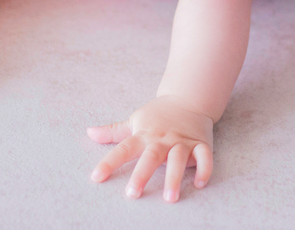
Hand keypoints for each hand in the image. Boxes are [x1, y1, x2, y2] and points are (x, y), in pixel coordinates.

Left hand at [87, 95, 214, 201]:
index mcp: (144, 135)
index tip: (97, 177)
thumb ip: (113, 131)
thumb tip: (89, 132)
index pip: (124, 149)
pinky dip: (204, 169)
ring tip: (169, 197)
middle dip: (142, 174)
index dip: (109, 163)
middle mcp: (162, 139)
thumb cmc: (159, 114)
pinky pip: (205, 157)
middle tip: (132, 193)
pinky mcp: (201, 144)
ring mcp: (182, 141)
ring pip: (178, 159)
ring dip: (174, 177)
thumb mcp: (135, 120)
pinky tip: (199, 184)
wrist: (188, 98)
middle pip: (151, 156)